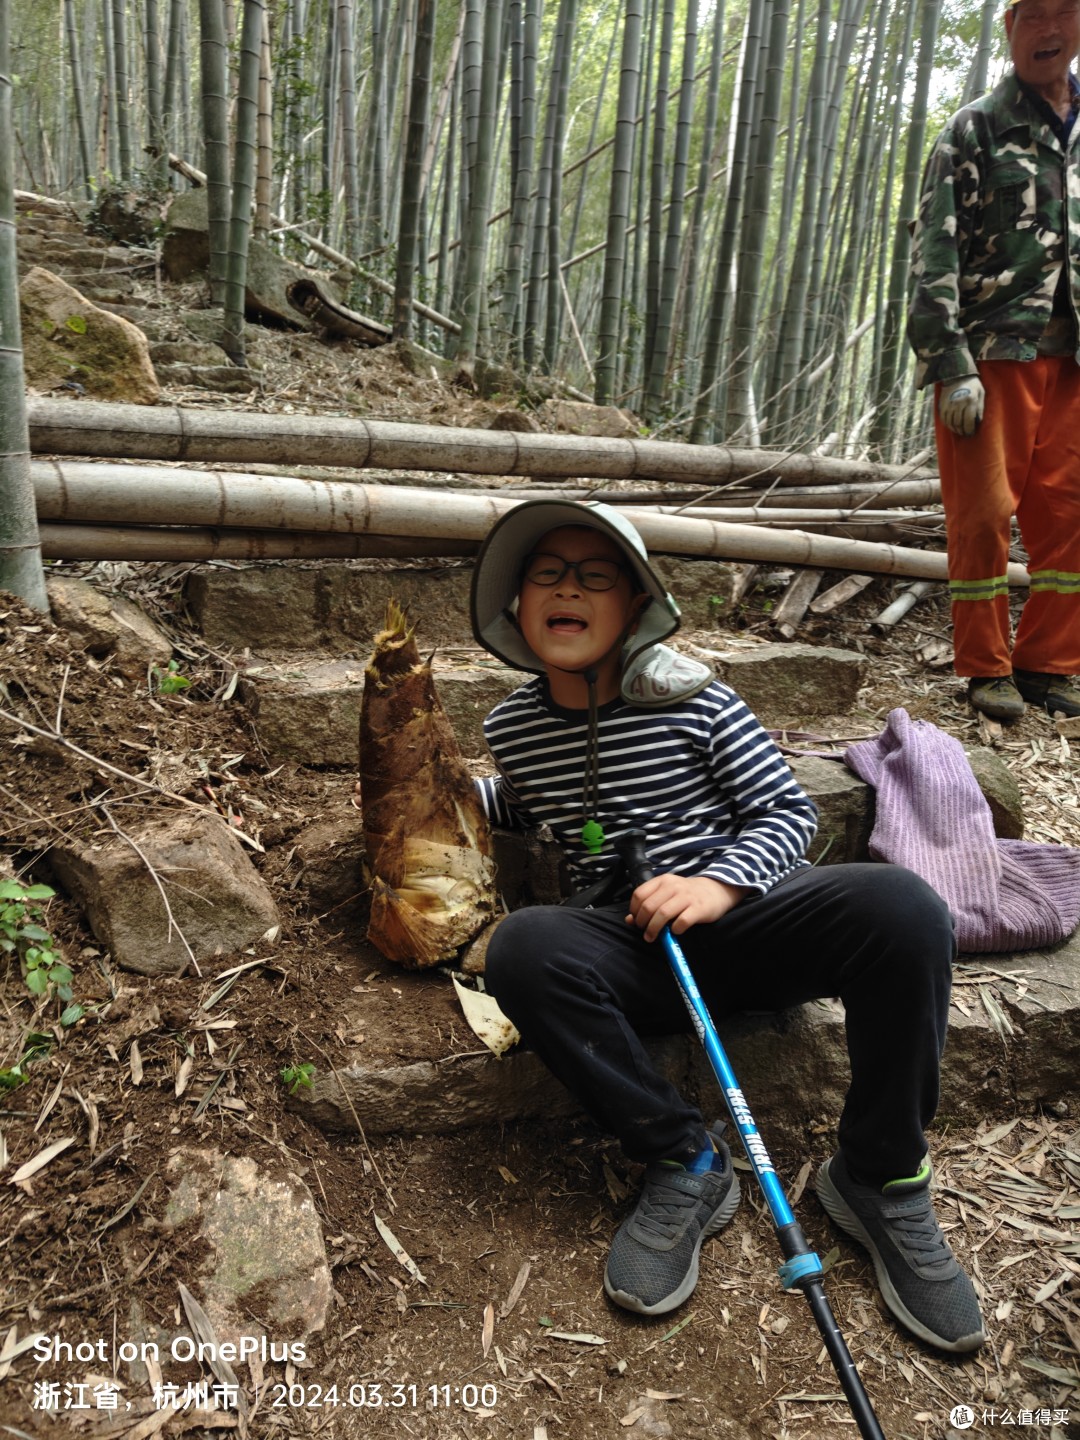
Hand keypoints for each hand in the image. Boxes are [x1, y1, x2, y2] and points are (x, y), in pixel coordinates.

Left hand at [626, 873, 749, 942]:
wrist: (715, 891)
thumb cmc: (686, 894)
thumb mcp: (666, 894)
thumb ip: (649, 903)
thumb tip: (630, 920)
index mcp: (662, 881)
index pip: (639, 894)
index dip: (634, 911)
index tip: (637, 921)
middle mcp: (673, 886)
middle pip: (649, 906)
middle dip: (642, 923)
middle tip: (645, 932)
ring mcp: (686, 897)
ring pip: (662, 914)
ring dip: (654, 929)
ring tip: (653, 937)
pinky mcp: (699, 908)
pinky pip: (682, 921)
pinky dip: (675, 930)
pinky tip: (675, 931)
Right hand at [938, 375, 984, 435]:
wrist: (957, 375)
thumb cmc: (972, 385)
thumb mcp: (981, 393)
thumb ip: (980, 408)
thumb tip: (978, 421)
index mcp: (970, 401)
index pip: (969, 421)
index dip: (970, 429)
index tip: (971, 433)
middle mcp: (959, 404)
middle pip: (959, 423)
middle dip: (963, 431)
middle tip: (965, 433)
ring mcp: (949, 405)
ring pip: (951, 423)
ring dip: (955, 429)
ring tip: (959, 431)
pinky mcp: (942, 405)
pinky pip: (944, 419)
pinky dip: (948, 424)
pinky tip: (952, 425)